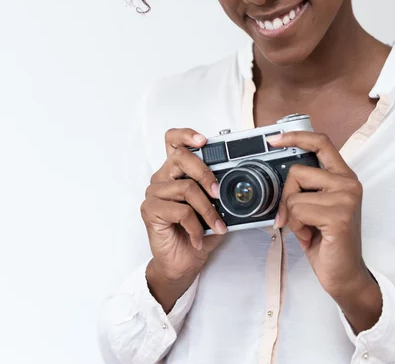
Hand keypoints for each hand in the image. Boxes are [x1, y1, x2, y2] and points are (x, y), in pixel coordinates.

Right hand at [141, 128, 226, 282]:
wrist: (181, 264)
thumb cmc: (196, 234)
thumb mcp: (213, 209)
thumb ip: (219, 193)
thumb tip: (241, 186)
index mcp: (175, 171)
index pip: (173, 141)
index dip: (186, 135)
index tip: (203, 140)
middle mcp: (162, 178)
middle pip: (181, 158)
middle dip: (205, 173)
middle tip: (218, 193)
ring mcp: (154, 193)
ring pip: (186, 188)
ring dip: (207, 210)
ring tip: (216, 225)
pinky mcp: (150, 210)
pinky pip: (180, 211)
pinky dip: (196, 226)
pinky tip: (198, 237)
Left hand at [268, 131, 372, 300]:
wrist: (343, 274)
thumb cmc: (326, 240)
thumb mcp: (315, 205)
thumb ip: (305, 186)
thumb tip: (278, 172)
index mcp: (343, 176)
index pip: (321, 142)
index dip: (296, 136)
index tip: (274, 138)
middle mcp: (348, 183)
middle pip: (296, 171)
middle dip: (286, 196)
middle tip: (296, 217)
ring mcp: (346, 198)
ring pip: (293, 194)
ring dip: (291, 216)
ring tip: (308, 228)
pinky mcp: (339, 215)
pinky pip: (297, 211)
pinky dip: (296, 226)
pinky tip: (310, 236)